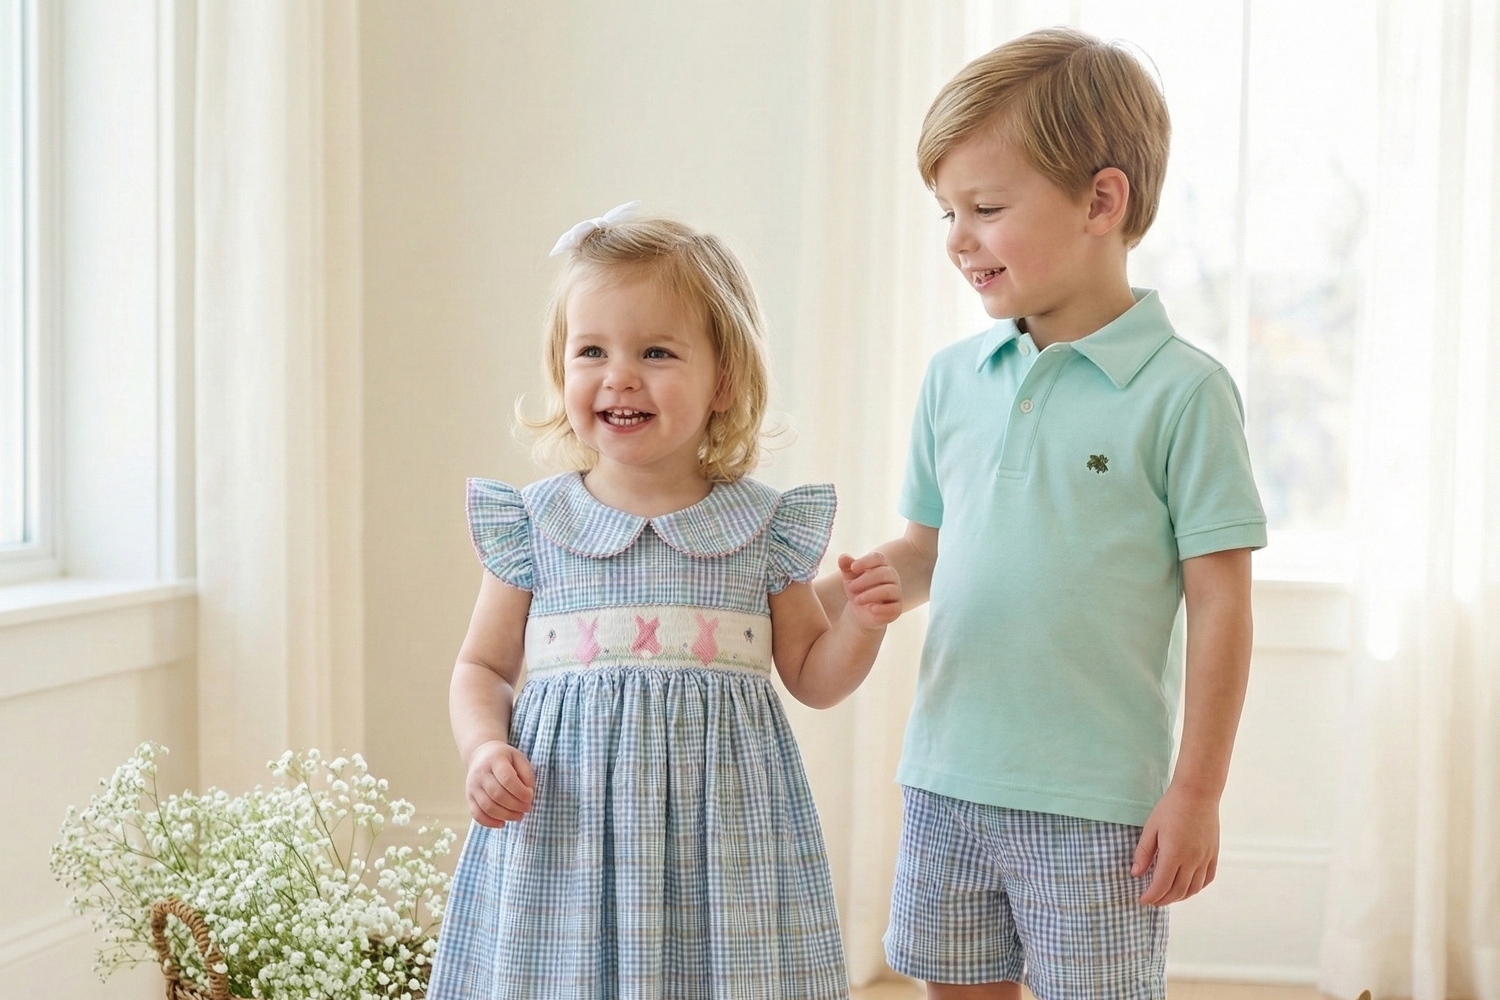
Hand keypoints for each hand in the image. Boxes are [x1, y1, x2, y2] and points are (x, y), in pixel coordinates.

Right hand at [465, 740, 534, 827]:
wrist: (481, 754)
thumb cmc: (505, 759)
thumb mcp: (519, 759)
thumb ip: (526, 775)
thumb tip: (528, 795)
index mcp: (495, 760)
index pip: (507, 778)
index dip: (520, 791)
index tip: (530, 797)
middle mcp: (480, 773)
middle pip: (497, 795)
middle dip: (516, 805)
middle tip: (527, 808)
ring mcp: (472, 786)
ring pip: (488, 807)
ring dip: (506, 815)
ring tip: (519, 816)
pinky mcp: (469, 797)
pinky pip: (477, 814)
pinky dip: (490, 823)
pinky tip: (503, 823)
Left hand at [838, 552, 901, 631]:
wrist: (860, 612)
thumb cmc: (857, 590)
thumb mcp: (849, 578)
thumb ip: (846, 567)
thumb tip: (843, 557)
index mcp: (881, 566)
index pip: (877, 558)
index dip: (865, 561)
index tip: (853, 568)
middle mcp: (891, 577)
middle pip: (882, 573)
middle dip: (865, 580)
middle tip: (850, 587)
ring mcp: (896, 593)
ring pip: (888, 590)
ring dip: (870, 595)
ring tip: (857, 600)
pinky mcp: (896, 609)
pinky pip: (894, 607)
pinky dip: (882, 608)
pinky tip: (872, 609)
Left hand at [1132, 783, 1219, 905]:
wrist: (1198, 793)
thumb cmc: (1171, 808)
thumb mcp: (1151, 828)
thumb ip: (1144, 853)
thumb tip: (1135, 874)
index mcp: (1174, 854)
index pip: (1161, 885)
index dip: (1151, 897)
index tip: (1142, 900)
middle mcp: (1192, 860)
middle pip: (1177, 891)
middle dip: (1163, 900)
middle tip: (1152, 900)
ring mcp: (1205, 858)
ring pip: (1193, 888)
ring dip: (1179, 897)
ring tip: (1167, 896)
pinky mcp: (1213, 854)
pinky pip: (1207, 879)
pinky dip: (1196, 888)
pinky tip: (1187, 887)